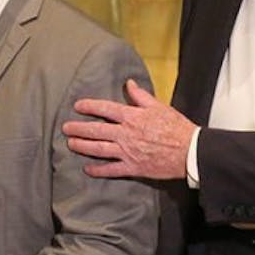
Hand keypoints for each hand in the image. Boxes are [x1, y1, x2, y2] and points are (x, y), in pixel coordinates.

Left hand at [63, 79, 195, 179]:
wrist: (189, 151)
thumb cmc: (176, 128)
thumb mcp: (159, 106)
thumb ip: (141, 96)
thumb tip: (129, 84)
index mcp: (132, 117)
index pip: (105, 109)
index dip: (89, 106)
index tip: (77, 106)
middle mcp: (126, 134)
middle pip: (96, 130)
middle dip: (78, 129)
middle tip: (65, 128)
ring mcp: (127, 152)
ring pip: (98, 149)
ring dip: (82, 146)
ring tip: (71, 144)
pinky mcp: (132, 168)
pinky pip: (111, 170)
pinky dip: (98, 170)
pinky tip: (87, 169)